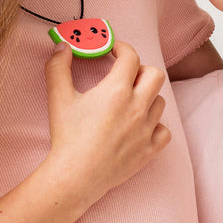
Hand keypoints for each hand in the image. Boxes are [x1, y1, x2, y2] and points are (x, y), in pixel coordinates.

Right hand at [44, 39, 169, 196]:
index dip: (122, 48)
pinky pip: (164, 131)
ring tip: (129, 102)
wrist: (76, 176)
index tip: (114, 50)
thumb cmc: (67, 137)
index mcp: (117, 91)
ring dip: (147, 97)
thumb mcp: (58, 98)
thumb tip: (63, 47)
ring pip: (160, 102)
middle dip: (141, 70)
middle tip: (126, 76)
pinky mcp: (149, 150)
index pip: (131, 57)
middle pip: (155, 75)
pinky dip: (155, 126)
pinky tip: (140, 126)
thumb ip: (58, 67)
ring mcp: (146, 129)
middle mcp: (137, 107)